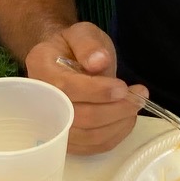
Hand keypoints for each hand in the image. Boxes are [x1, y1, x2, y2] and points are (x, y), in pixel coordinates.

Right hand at [24, 22, 145, 155]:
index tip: (122, 87)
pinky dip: (114, 136)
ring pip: (87, 136)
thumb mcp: (81, 33)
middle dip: (114, 110)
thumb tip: (99, 62)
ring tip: (136, 106)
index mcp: (41, 68)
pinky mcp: (66, 138)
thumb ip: (88, 44)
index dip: (96, 91)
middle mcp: (41, 100)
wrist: (62, 61)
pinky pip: (91, 147)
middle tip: (138, 97)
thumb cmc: (73, 46)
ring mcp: (52, 123)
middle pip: (77, 117)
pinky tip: (126, 120)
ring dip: (118, 125)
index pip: (65, 87)